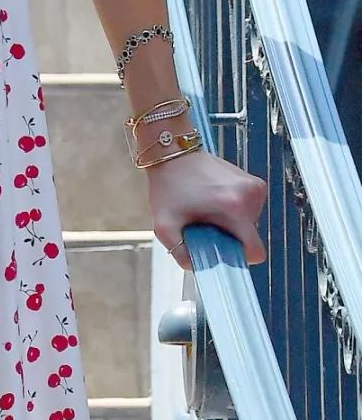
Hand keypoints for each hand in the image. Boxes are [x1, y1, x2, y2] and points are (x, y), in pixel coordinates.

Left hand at [146, 147, 268, 271]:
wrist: (172, 151)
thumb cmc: (169, 186)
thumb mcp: (165, 225)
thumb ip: (180, 253)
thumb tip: (197, 268)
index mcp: (235, 206)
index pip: (254, 251)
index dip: (237, 256)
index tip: (218, 247)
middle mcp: (251, 194)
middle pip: (249, 237)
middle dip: (228, 235)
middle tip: (204, 221)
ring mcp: (255, 185)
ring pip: (249, 223)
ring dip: (230, 222)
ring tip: (207, 207)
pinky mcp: (254, 181)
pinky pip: (248, 210)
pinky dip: (233, 210)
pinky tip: (213, 199)